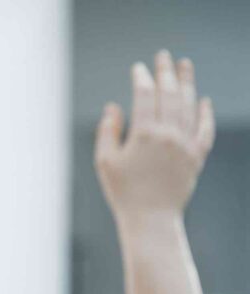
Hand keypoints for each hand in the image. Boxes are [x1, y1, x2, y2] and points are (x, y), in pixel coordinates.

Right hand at [95, 51, 214, 223]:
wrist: (150, 220)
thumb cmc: (122, 192)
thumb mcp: (105, 162)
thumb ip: (107, 131)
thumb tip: (114, 107)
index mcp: (144, 134)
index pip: (145, 95)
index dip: (142, 78)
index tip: (138, 68)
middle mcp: (168, 135)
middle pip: (170, 94)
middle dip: (166, 72)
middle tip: (163, 57)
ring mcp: (185, 145)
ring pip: (189, 106)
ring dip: (187, 84)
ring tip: (184, 67)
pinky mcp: (197, 157)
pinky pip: (205, 129)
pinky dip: (204, 113)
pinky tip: (202, 101)